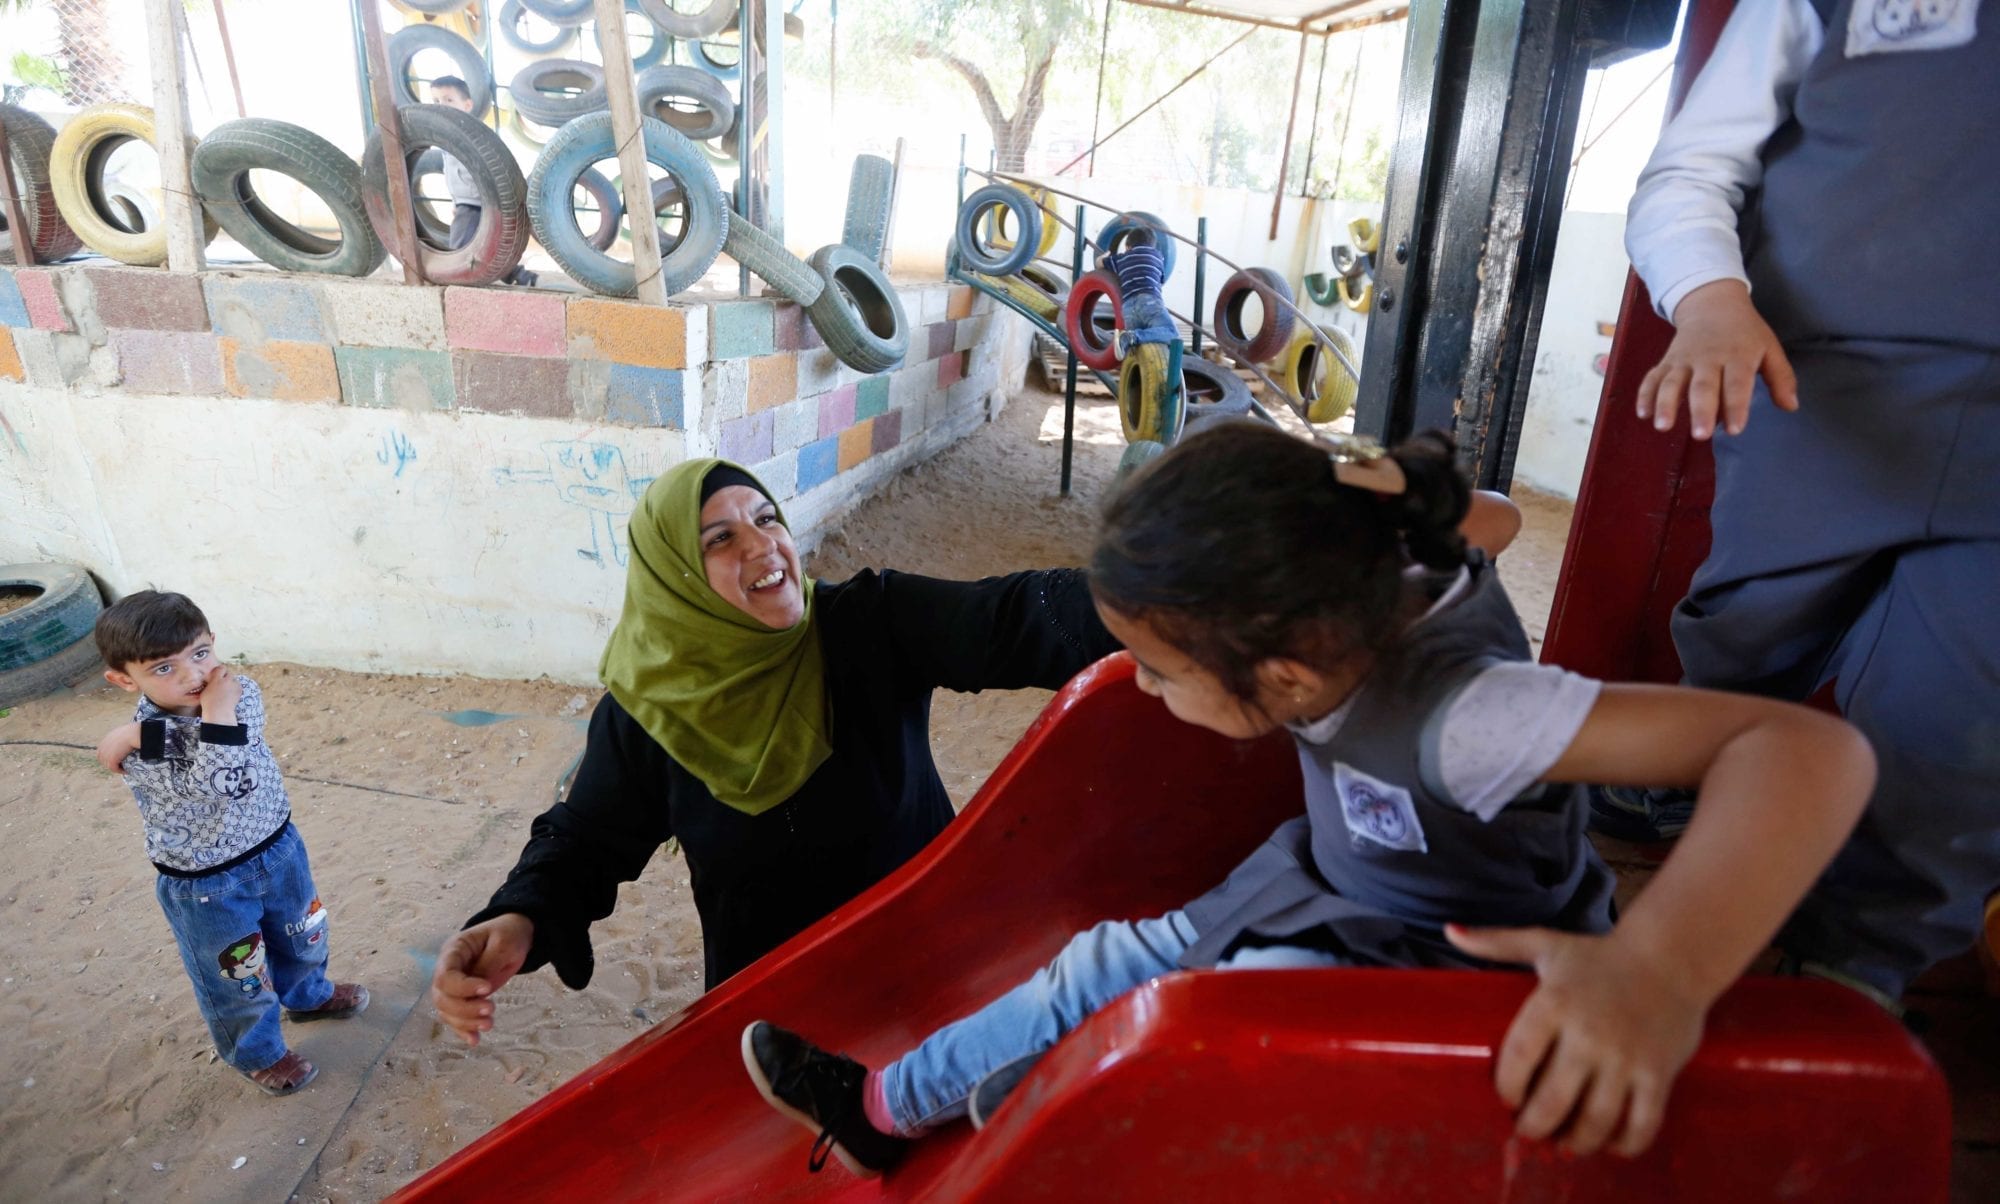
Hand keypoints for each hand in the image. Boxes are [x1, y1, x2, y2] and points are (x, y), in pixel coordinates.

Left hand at [95, 722, 142, 773]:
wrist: (132, 734)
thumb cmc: (131, 732)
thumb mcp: (122, 733)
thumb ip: (119, 739)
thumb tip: (126, 741)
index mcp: (104, 741)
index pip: (101, 753)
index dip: (107, 758)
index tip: (116, 760)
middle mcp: (102, 748)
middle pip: (103, 760)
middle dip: (111, 763)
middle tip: (121, 766)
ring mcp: (106, 755)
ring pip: (109, 765)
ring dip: (116, 768)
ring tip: (125, 769)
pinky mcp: (111, 760)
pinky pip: (114, 769)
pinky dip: (120, 771)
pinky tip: (127, 771)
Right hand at [199, 663, 241, 722]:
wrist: (219, 712)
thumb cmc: (209, 703)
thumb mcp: (205, 690)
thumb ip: (210, 682)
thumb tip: (212, 678)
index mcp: (217, 679)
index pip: (221, 668)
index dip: (219, 671)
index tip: (217, 674)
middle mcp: (227, 680)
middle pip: (228, 673)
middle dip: (225, 676)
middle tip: (221, 682)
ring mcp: (234, 685)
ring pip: (234, 679)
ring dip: (231, 682)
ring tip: (226, 689)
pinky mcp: (240, 689)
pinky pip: (238, 685)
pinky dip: (235, 687)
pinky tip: (230, 693)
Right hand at [432, 913, 534, 1046]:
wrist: (515, 935)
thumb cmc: (508, 934)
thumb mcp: (503, 942)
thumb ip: (489, 964)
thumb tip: (480, 988)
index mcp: (453, 951)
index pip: (445, 975)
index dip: (463, 987)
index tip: (487, 988)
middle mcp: (447, 970)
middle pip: (442, 997)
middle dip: (465, 1008)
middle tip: (491, 1010)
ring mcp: (454, 985)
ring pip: (446, 1011)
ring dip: (465, 1022)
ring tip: (489, 1024)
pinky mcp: (463, 998)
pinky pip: (455, 1018)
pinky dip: (463, 1030)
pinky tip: (475, 1040)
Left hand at [1447, 923, 1706, 1157]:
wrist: (1672, 956)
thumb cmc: (1599, 956)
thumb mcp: (1545, 943)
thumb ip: (1496, 942)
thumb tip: (1450, 930)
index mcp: (1554, 1002)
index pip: (1518, 1057)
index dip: (1506, 1088)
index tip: (1506, 1100)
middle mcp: (1588, 1033)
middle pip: (1551, 1100)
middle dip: (1534, 1127)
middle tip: (1529, 1134)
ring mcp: (1626, 1057)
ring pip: (1594, 1120)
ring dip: (1575, 1143)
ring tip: (1564, 1146)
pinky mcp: (1658, 1074)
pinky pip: (1641, 1123)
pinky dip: (1624, 1145)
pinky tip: (1610, 1146)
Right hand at [1637, 280, 1798, 439]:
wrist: (1712, 303)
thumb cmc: (1745, 333)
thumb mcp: (1770, 348)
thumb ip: (1781, 378)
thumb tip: (1790, 406)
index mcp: (1738, 356)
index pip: (1737, 383)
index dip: (1736, 406)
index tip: (1735, 429)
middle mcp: (1709, 358)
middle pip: (1703, 386)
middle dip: (1701, 410)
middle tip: (1701, 435)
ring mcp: (1684, 360)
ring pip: (1672, 382)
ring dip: (1666, 404)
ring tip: (1663, 426)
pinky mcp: (1667, 361)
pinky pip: (1653, 377)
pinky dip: (1645, 394)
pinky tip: (1642, 413)